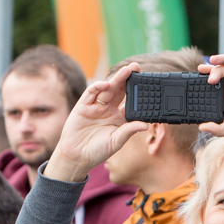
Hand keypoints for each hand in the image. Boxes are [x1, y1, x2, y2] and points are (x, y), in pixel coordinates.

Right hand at [45, 65, 149, 182]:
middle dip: (127, 78)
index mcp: (118, 117)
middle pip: (119, 90)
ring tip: (126, 70)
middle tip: (136, 67)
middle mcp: (108, 109)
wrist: (76, 157)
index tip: (147, 84)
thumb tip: (145, 125)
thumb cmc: (97, 151)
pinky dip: (98, 87)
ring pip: (107, 89)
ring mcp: (95, 106)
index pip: (129, 101)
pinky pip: (91, 93)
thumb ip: (129, 131)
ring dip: (116, 79)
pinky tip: (106, 84)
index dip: (137, 92)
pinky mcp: (83, 106)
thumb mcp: (116, 141)